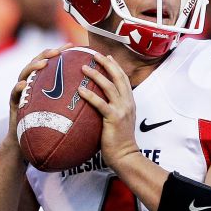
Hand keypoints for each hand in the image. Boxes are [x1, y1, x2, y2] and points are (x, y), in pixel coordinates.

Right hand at [6, 45, 69, 153]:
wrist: (29, 144)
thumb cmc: (48, 127)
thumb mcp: (61, 110)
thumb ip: (71, 98)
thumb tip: (95, 92)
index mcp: (42, 82)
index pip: (51, 62)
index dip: (60, 52)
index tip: (72, 45)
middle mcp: (31, 83)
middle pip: (36, 63)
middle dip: (46, 54)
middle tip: (57, 52)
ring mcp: (20, 92)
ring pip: (24, 74)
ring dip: (33, 67)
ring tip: (43, 64)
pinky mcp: (13, 103)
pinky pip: (14, 94)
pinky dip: (18, 88)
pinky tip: (23, 85)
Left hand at [78, 53, 138, 167]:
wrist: (125, 156)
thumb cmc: (118, 141)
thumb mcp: (119, 121)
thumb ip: (113, 109)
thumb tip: (98, 102)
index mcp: (129, 102)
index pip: (123, 79)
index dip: (115, 66)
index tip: (106, 56)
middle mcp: (128, 103)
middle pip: (118, 77)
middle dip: (106, 63)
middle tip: (95, 54)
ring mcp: (122, 110)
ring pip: (109, 86)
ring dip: (96, 75)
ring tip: (84, 67)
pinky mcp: (114, 118)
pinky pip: (100, 104)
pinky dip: (90, 95)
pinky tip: (80, 90)